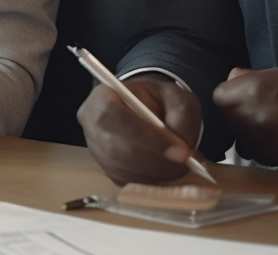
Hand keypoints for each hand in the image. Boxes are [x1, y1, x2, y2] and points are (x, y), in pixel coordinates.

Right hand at [77, 74, 202, 184]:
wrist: (147, 110)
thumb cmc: (158, 100)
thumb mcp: (176, 96)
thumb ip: (182, 115)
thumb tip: (182, 144)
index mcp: (102, 97)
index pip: (113, 118)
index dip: (145, 136)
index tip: (180, 149)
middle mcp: (91, 125)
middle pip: (117, 149)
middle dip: (156, 159)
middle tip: (186, 158)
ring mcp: (97, 151)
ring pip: (125, 170)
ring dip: (157, 171)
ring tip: (180, 161)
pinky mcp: (108, 171)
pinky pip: (129, 182)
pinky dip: (153, 179)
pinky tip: (167, 167)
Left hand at [211, 67, 277, 166]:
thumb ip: (252, 77)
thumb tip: (233, 78)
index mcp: (253, 91)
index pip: (219, 96)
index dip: (229, 95)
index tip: (238, 96)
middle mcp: (252, 117)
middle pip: (226, 117)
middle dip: (237, 113)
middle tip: (257, 110)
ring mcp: (260, 140)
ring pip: (238, 138)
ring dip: (248, 132)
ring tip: (271, 125)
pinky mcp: (272, 158)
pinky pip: (255, 153)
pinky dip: (262, 147)